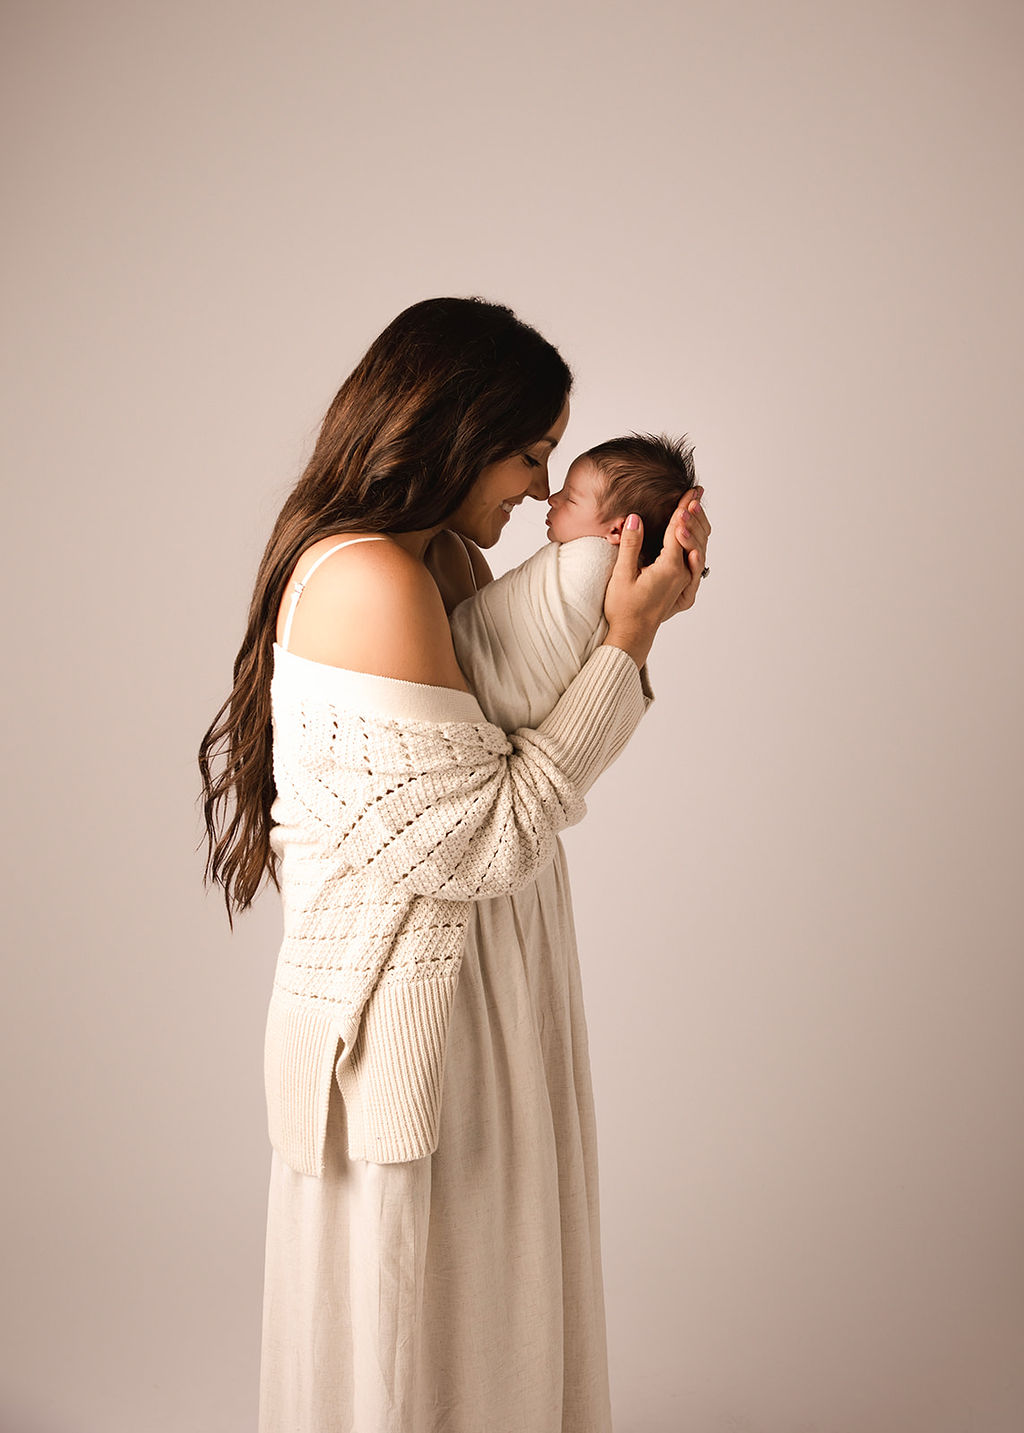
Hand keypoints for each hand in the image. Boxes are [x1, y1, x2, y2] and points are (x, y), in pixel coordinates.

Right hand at [601, 487, 710, 665]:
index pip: (677, 531)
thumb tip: (635, 518)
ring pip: (698, 550)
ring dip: (696, 529)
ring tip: (695, 511)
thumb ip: (631, 545)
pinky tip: (696, 542)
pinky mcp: (682, 589)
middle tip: (695, 495)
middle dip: (692, 514)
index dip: (681, 509)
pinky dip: (696, 548)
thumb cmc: (623, 608)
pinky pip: (696, 564)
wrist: (632, 635)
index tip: (689, 492)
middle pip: (693, 537)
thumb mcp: (622, 575)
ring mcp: (685, 583)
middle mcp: (682, 574)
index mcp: (669, 568)